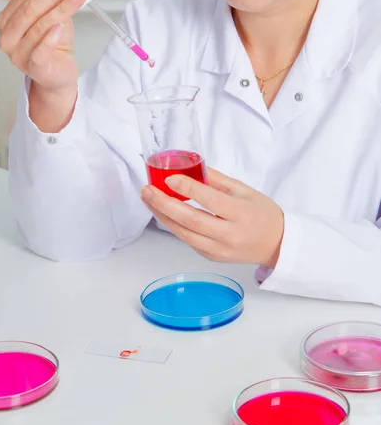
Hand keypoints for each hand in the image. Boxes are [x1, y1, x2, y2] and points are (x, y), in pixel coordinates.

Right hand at [0, 0, 83, 92]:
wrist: (58, 74)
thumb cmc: (54, 45)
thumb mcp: (56, 16)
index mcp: (8, 20)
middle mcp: (8, 37)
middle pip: (30, 9)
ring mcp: (18, 54)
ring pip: (39, 27)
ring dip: (61, 9)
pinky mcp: (34, 69)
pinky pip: (40, 51)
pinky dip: (51, 38)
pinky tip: (61, 26)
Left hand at [140, 168, 283, 267]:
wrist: (277, 244)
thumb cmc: (262, 214)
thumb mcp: (245, 190)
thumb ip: (217, 180)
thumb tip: (191, 166)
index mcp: (242, 214)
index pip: (211, 201)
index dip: (188, 190)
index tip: (170, 178)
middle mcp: (230, 235)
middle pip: (191, 221)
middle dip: (165, 204)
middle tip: (147, 190)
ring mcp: (219, 250)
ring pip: (184, 233)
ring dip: (162, 215)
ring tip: (148, 199)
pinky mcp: (211, 257)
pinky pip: (188, 240)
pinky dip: (173, 225)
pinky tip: (163, 212)